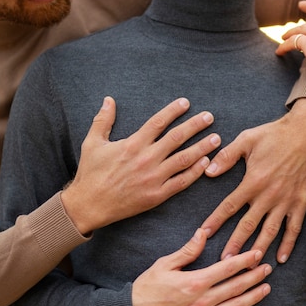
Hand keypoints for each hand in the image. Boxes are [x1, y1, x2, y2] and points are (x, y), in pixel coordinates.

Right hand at [62, 97, 220, 232]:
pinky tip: (206, 163)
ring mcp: (153, 178)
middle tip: (210, 117)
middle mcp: (146, 159)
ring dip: (202, 147)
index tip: (186, 102)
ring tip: (216, 138)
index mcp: (132, 144)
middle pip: (176, 138)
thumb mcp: (92, 143)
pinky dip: (195, 172)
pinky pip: (181, 182)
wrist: (89, 205)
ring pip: (183, 159)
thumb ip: (103, 120)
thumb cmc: (90, 174)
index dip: (173, 111)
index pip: (158, 122)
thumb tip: (108, 99)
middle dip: (195, 125)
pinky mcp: (156, 195)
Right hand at [133, 229, 271, 305]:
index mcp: (195, 281)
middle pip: (236, 286)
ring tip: (266, 288)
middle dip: (255, 276)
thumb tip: (203, 232)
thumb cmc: (146, 288)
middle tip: (267, 269)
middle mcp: (202, 301)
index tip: (257, 253)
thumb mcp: (164, 264)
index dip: (245, 260)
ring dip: (254, 297)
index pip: (227, 268)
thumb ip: (187, 250)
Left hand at [201, 98, 305, 262]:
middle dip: (235, 244)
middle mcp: (269, 195)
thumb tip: (208, 171)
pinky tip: (281, 258)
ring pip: (270, 231)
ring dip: (259, 249)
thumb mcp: (247, 139)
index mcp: (253, 181)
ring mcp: (286, 200)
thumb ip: (227, 156)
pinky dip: (288, 244)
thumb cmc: (275, 134)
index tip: (204, 235)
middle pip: (248, 225)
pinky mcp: (301, 202)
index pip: (229, 206)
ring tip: (249, 266)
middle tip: (224, 262)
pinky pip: (294, 228)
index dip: (215, 221)